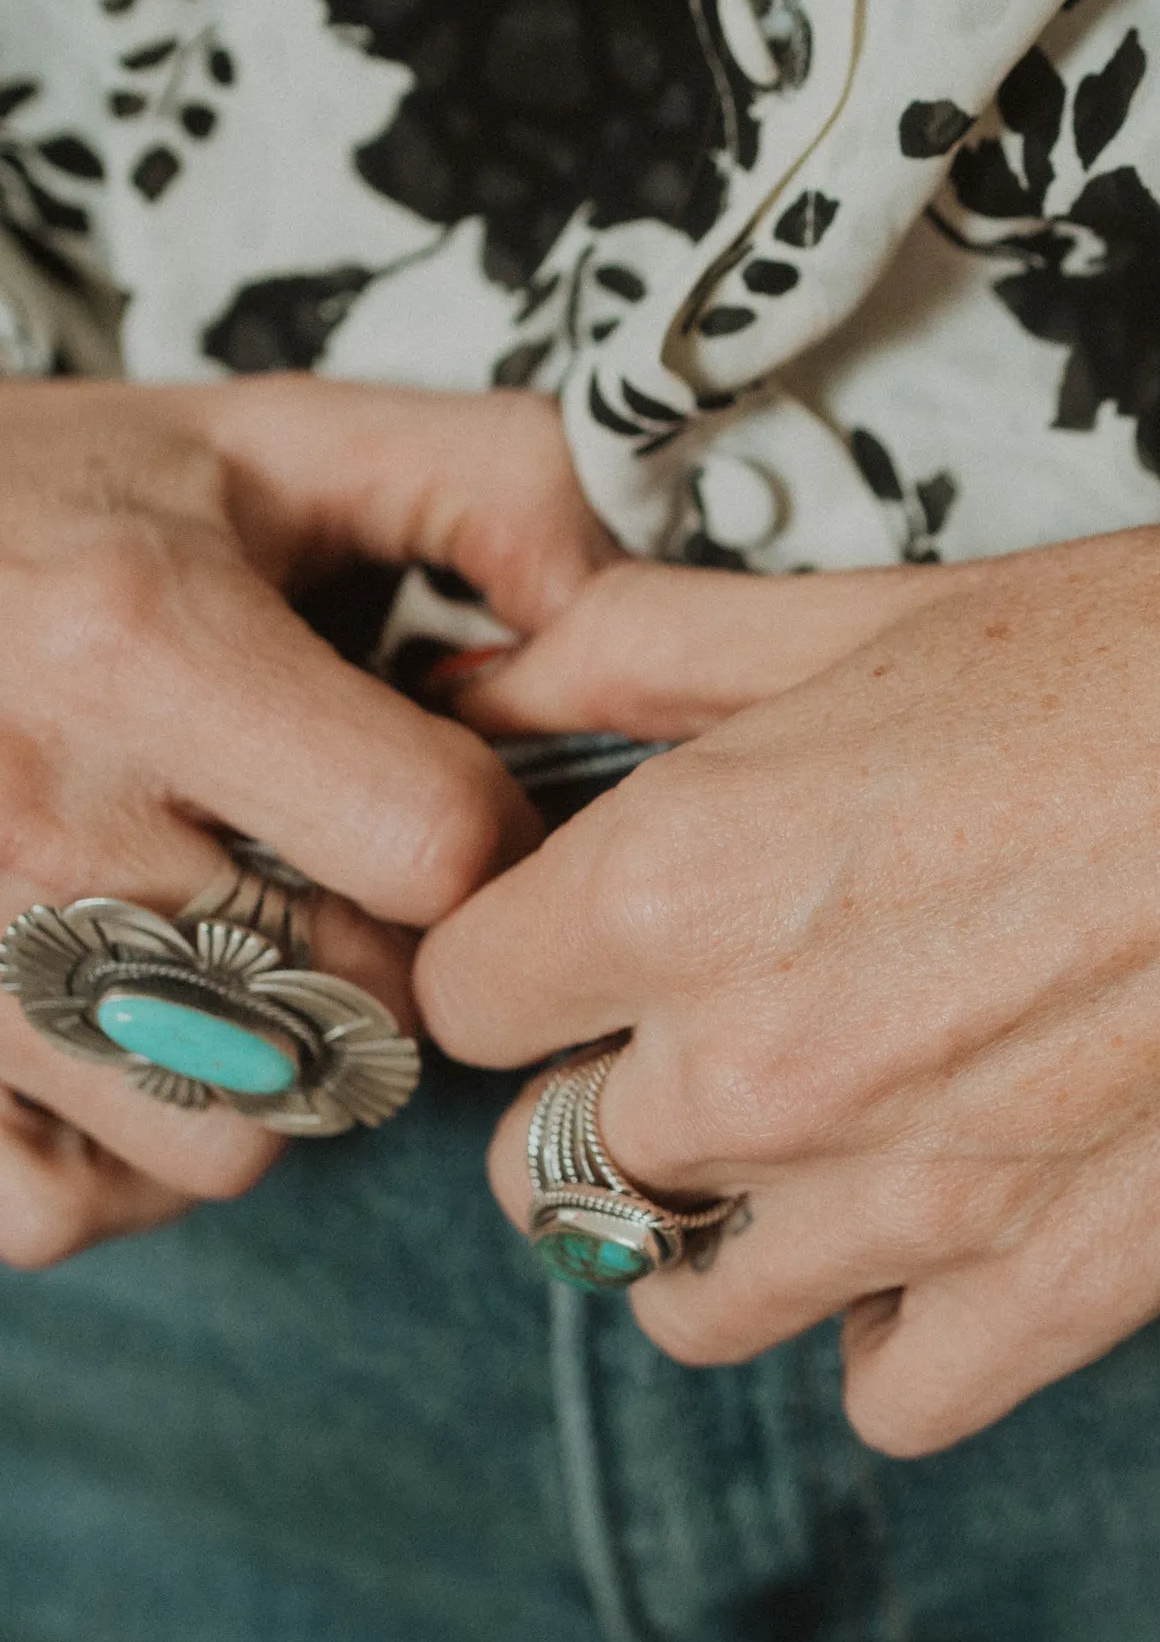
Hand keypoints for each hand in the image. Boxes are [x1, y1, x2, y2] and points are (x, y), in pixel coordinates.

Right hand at [0, 375, 607, 1269]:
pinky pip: (63, 1206)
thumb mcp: (266, 435)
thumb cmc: (48, 504)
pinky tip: (143, 1058)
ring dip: (275, 1080)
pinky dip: (124, 1164)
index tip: (455, 805)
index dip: (495, 840)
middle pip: (351, 1012)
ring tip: (243, 969)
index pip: (436, 845)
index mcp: (145, 644)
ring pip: (230, 1138)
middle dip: (397, 964)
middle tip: (350, 890)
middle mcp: (38, 814)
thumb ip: (484, 482)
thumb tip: (618, 608)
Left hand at [418, 397, 1159, 1451]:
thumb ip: (645, 654)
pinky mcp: (1054, 1294)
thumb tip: (491, 674)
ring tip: (844, 1135)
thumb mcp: (868, 610)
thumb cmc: (1153, 652)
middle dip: (613, 1100)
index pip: (462, 1000)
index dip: (527, 962)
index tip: (606, 941)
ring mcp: (904, 1206)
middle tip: (738, 1026)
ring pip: (686, 1306)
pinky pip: (881, 1396)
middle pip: (549, 1169)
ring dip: (735, 1232)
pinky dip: (898, 1332)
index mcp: (680, 882)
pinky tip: (952, 1225)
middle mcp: (758, 1065)